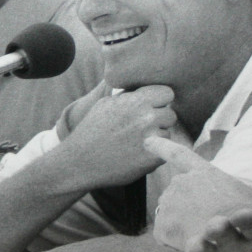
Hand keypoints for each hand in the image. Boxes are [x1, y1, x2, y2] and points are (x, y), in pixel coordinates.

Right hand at [59, 85, 177, 188]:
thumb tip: (146, 89)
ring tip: (136, 142)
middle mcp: (147, 118)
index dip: (160, 101)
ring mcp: (151, 139)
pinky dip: (154, 154)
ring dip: (157, 138)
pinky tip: (136, 154)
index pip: (167, 93)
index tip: (152, 108)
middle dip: (160, 120)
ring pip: (168, 134)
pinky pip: (164, 151)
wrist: (80, 161)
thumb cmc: (92, 130)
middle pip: (171, 115)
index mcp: (137, 101)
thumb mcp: (106, 103)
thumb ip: (129, 96)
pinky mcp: (152, 159)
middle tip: (144, 128)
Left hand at [145, 137, 251, 251]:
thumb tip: (235, 195)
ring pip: (167, 215)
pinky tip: (190, 245)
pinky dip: (173, 242)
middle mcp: (181, 182)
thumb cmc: (248, 217)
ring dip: (179, 226)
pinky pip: (162, 234)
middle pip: (174, 196)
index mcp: (202, 172)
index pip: (179, 154)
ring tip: (199, 236)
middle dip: (183, 210)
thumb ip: (234, 190)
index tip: (147, 141)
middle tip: (202, 225)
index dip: (161, 147)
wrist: (236, 233)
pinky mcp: (162, 224)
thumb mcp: (249, 196)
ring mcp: (169, 201)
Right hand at [163, 209, 251, 251]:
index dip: (247, 218)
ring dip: (196, 244)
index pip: (251, 222)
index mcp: (250, 235)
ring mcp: (207, 251)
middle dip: (217, 226)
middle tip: (215, 227)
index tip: (244, 216)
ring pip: (198, 244)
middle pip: (221, 227)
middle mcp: (226, 238)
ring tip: (196, 249)